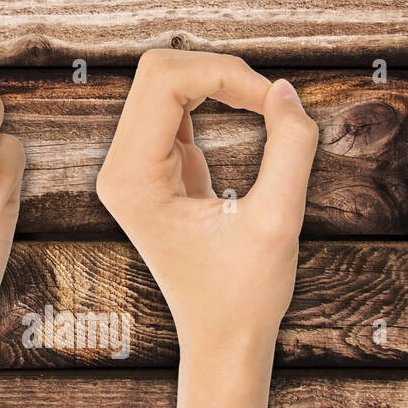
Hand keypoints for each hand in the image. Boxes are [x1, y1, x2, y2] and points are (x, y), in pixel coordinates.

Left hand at [95, 49, 318, 407]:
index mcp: (130, 178)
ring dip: (219, 81)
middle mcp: (118, 167)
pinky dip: (215, 96)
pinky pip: (176, 105)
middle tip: (272, 101)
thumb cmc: (244, 293)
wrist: (221, 336)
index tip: (273, 101)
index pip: (163, 81)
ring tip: (266, 108)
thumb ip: (289, 150)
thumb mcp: (278, 222)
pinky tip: (252, 113)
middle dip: (219, 71)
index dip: (224, 73)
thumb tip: (284, 90)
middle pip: (158, 71)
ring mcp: (130, 165)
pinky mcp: (151, 165)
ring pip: (165, 82)